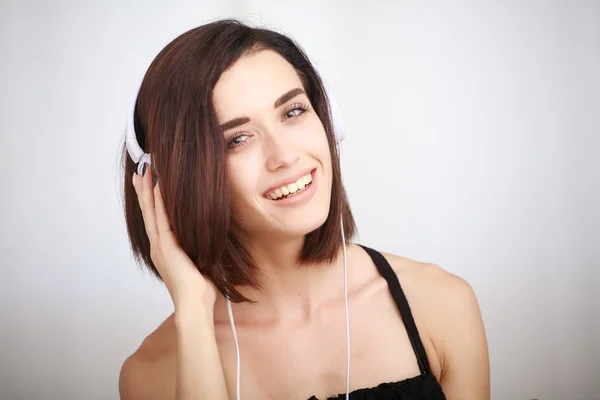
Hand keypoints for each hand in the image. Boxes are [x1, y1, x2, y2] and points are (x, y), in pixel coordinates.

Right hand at [133, 163, 216, 309]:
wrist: (194, 305)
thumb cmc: (199, 291)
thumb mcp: (197, 265)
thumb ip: (197, 252)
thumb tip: (208, 244)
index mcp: (164, 251)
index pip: (155, 221)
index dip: (150, 202)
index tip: (147, 185)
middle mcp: (158, 246)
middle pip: (148, 212)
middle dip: (144, 191)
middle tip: (141, 171)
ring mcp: (160, 245)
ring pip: (151, 211)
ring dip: (148, 190)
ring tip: (145, 171)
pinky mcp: (167, 246)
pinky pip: (162, 218)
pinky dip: (159, 201)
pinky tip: (158, 186)